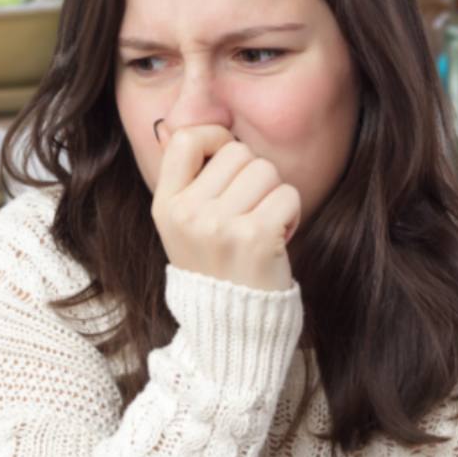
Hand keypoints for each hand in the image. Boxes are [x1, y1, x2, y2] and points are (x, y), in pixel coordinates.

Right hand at [151, 124, 300, 290]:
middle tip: (248, 209)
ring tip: (262, 224)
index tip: (226, 163)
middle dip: (252, 175)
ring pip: (266, 170)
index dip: (215, 140)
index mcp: (166, 206)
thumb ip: (186, 180)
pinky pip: (288, 194)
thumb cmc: (214, 267)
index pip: (186, 139)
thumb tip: (186, 127)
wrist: (232, 329)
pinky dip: (291, 213)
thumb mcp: (182, 226)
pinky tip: (278, 236)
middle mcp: (188, 214)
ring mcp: (220, 226)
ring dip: (274, 194)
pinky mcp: (256, 238)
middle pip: (238, 153)